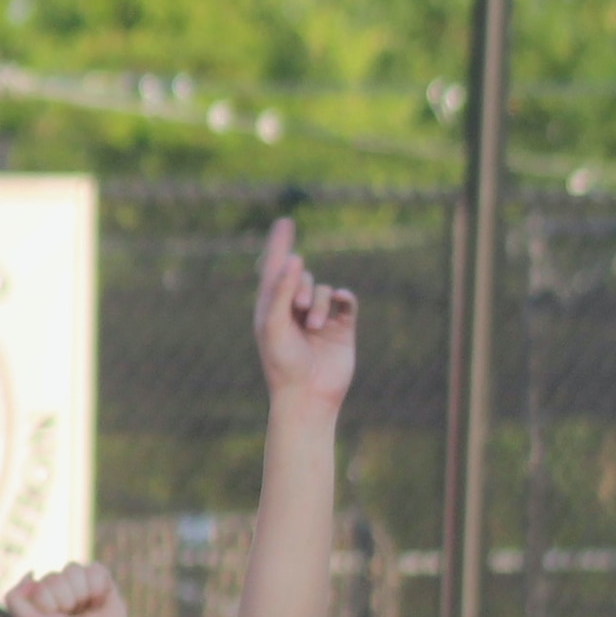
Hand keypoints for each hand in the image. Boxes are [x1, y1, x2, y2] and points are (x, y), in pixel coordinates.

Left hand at [3, 562, 127, 616]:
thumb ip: (15, 599)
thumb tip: (31, 574)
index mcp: (39, 595)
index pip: (40, 583)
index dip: (48, 602)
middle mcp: (59, 587)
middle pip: (57, 576)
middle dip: (65, 599)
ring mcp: (80, 583)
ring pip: (75, 570)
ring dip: (81, 594)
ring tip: (84, 610)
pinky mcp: (102, 582)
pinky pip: (96, 569)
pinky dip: (98, 588)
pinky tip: (98, 603)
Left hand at [255, 214, 360, 409]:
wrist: (308, 395)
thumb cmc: (282, 363)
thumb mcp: (274, 325)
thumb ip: (280, 291)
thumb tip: (295, 258)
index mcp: (270, 308)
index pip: (275, 269)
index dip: (280, 245)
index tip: (285, 221)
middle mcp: (294, 309)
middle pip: (302, 276)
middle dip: (301, 287)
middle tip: (299, 308)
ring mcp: (319, 316)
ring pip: (324, 288)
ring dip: (319, 303)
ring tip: (314, 326)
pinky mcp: (341, 325)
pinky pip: (345, 299)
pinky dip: (342, 298)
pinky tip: (338, 305)